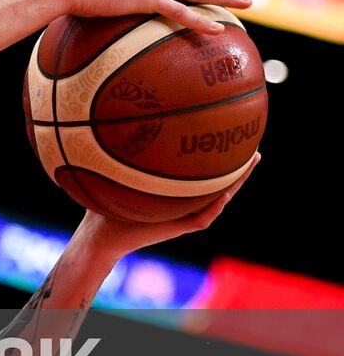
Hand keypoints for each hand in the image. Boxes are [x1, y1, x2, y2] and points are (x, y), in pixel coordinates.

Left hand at [80, 152, 260, 261]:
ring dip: (236, 183)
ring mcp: (182, 216)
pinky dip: (214, 206)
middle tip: (255, 150)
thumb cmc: (106, 202)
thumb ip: (126, 155)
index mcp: (174, 192)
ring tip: (251, 163)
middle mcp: (183, 203)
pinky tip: (225, 192)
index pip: (201, 174)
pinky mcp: (176, 228)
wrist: (100, 232)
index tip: (231, 138)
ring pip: (219, 199)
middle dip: (238, 169)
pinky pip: (202, 217)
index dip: (217, 160)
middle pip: (219, 185)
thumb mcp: (119, 173)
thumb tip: (122, 122)